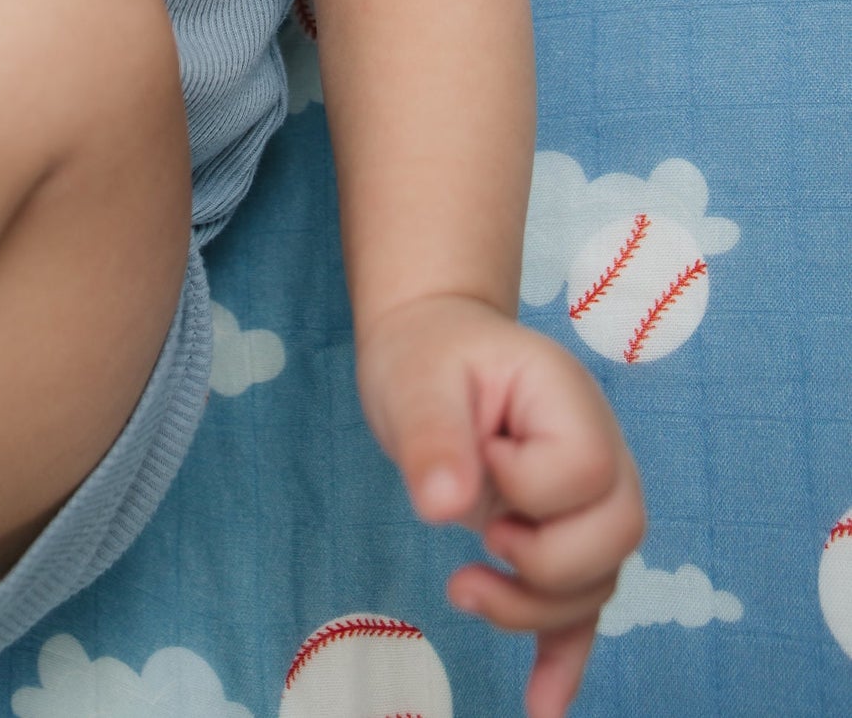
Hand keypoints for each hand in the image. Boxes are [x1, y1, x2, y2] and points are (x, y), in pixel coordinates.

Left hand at [355, 293, 644, 717]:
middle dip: (544, 564)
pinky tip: (541, 707)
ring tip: (462, 588)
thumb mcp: (415, 379)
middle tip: (484, 538)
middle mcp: (600, 453)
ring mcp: (588, 503)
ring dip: (533, 610)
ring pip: (597, 584)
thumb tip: (445, 507)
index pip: (584, 470)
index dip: (527, 486)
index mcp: (570, 401)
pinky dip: (564, 661)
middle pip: (615, 538)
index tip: (480, 455)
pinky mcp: (561, 539)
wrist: (434, 349)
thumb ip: (432, 437)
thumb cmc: (429, 355)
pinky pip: (581, 610)